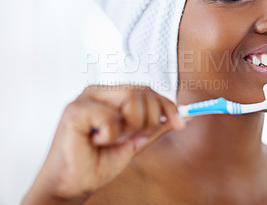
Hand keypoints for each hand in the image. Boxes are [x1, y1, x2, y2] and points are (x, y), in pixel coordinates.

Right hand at [23, 85, 184, 203]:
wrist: (73, 184)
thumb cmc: (99, 161)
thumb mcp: (137, 141)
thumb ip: (157, 126)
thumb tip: (185, 115)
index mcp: (112, 95)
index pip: (148, 90)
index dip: (167, 105)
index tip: (180, 122)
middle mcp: (100, 91)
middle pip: (144, 91)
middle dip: (149, 120)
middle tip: (132, 138)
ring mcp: (87, 97)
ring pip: (132, 99)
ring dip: (129, 128)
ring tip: (111, 140)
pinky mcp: (75, 109)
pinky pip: (112, 118)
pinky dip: (110, 137)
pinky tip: (95, 141)